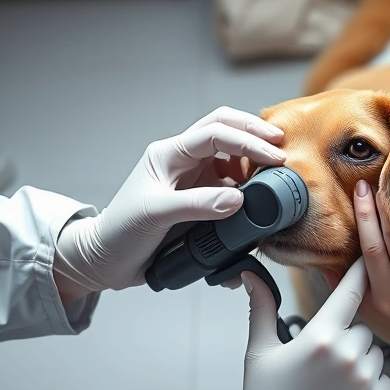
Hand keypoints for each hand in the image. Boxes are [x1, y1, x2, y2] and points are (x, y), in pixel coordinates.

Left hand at [53, 107, 284, 299]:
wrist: (107, 260)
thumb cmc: (120, 232)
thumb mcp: (156, 214)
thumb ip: (197, 204)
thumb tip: (238, 198)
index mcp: (169, 153)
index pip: (215, 133)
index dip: (247, 141)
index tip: (273, 155)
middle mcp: (184, 161)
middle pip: (225, 129)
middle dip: (255, 133)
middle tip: (282, 146)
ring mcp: (194, 179)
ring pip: (232, 155)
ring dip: (253, 158)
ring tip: (275, 172)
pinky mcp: (201, 199)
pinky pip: (232, 184)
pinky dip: (249, 185)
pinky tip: (260, 196)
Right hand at [225, 258, 389, 389]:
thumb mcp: (260, 350)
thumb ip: (262, 307)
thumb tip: (250, 276)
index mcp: (320, 337)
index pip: (349, 292)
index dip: (359, 273)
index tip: (368, 258)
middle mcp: (347, 356)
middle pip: (361, 328)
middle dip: (346, 338)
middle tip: (323, 360)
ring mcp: (366, 381)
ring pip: (375, 353)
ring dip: (359, 361)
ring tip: (332, 381)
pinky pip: (384, 379)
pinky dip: (369, 384)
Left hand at [341, 179, 389, 371]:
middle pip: (386, 240)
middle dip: (375, 208)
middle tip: (366, 182)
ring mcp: (385, 300)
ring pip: (367, 253)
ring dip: (360, 222)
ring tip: (356, 196)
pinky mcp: (369, 310)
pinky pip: (349, 278)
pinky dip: (341, 256)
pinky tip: (338, 233)